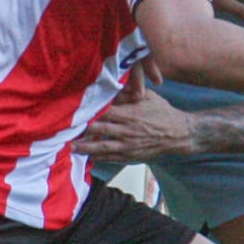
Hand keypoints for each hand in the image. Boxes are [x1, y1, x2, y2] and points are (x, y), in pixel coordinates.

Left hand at [77, 83, 196, 160]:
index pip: (104, 112)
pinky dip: (98, 158)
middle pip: (99, 130)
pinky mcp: (131, 156)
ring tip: (71, 147)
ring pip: (102, 147)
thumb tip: (111, 85)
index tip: (74, 111)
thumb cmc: (161, 112)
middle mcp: (127, 130)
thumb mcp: (147, 97)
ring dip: (86, 148)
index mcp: (130, 114)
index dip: (89, 112)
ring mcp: (128, 145)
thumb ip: (129, 93)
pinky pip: (111, 158)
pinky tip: (88, 156)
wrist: (178, 133)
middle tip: (65, 129)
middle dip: (82, 130)